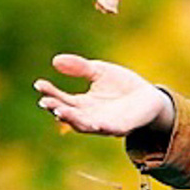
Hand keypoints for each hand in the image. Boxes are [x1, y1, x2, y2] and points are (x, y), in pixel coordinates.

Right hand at [37, 54, 172, 137]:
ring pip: (83, 125)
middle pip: (69, 114)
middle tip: (45, 101)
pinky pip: (108, 129)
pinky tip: (93, 122)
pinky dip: (99, 126)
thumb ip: (79, 67)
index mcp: (82, 103)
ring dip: (72, 119)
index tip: (38, 83)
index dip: (49, 92)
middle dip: (56, 108)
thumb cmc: (123, 85)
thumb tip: (55, 61)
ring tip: (59, 111)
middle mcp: (90, 116)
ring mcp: (104, 123)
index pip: (61, 99)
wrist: (150, 97)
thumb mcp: (99, 71)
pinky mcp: (121, 127)